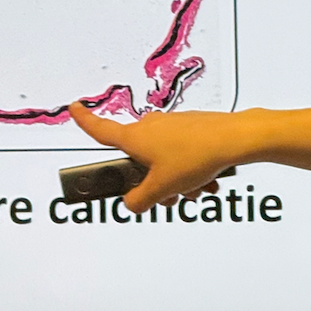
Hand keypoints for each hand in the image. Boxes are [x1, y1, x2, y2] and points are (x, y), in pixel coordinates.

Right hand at [69, 103, 248, 212]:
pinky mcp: (193, 128)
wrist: (236, 139)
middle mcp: (151, 126)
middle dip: (153, 182)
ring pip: (166, 161)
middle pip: (140, 160)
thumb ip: (139, 200)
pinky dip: (193, 170)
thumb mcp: (161, 188)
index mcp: (134, 137)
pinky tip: (209, 181)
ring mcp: (173, 126)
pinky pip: (185, 155)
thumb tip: (131, 202)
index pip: (100, 129)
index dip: (84, 120)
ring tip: (196, 188)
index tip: (74, 107)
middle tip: (170, 194)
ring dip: (178, 180)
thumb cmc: (196, 156)